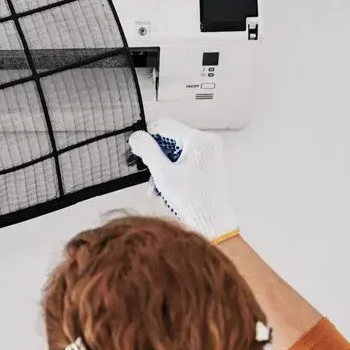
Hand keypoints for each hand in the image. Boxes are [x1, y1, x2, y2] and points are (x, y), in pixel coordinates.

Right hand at [127, 119, 239, 243]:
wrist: (213, 223)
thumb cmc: (193, 200)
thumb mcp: (163, 174)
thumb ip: (148, 151)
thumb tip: (136, 136)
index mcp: (198, 140)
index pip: (163, 126)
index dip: (147, 139)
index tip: (137, 154)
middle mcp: (206, 142)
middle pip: (169, 140)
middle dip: (155, 158)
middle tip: (148, 175)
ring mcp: (208, 154)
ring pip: (174, 153)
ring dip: (161, 169)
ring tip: (155, 188)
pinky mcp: (208, 165)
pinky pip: (183, 162)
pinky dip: (172, 173)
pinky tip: (165, 190)